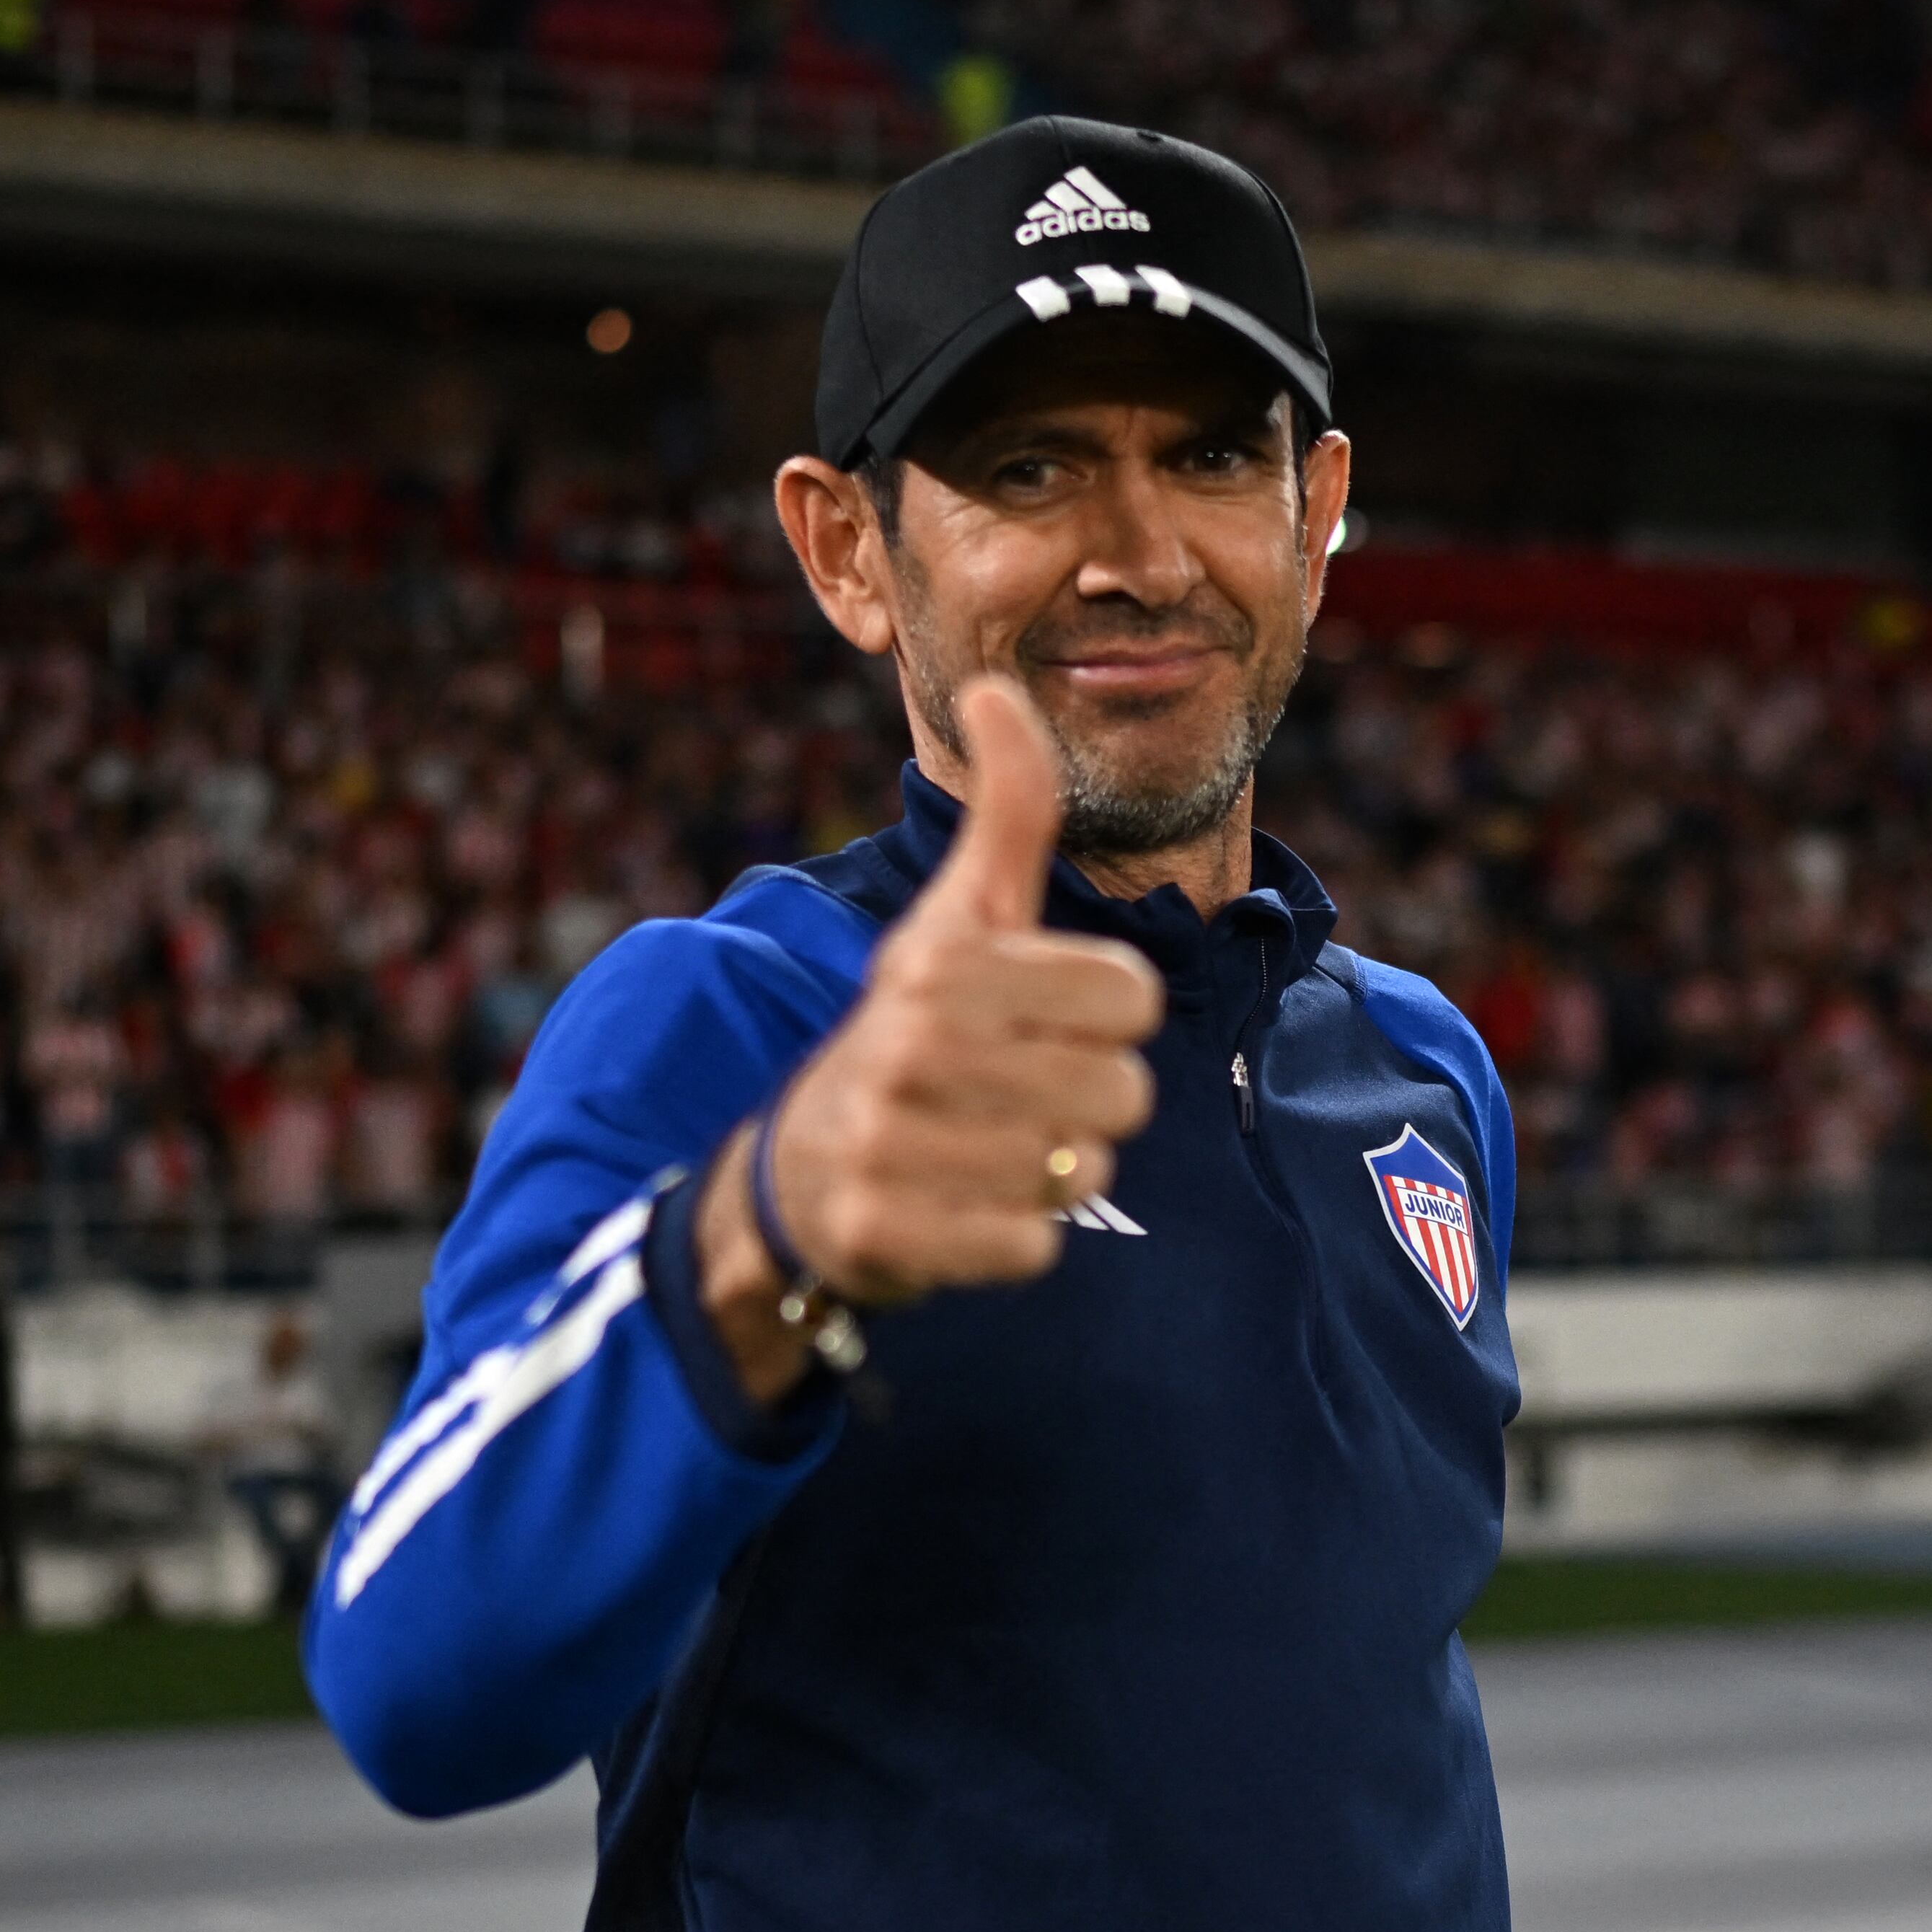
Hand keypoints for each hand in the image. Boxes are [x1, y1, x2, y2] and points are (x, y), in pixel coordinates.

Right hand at [703, 678, 1164, 1388]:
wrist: (799, 1171)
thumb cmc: (911, 1031)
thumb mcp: (954, 917)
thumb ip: (1006, 810)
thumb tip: (997, 687)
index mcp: (943, 960)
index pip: (1133, 995)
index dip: (1106, 1017)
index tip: (1041, 1021)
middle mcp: (910, 1044)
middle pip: (1125, 1091)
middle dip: (1087, 1102)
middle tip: (1016, 1096)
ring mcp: (894, 1141)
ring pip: (1084, 1171)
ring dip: (1052, 1171)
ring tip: (986, 1147)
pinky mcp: (890, 1231)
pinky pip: (1034, 1244)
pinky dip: (1014, 1237)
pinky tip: (963, 1205)